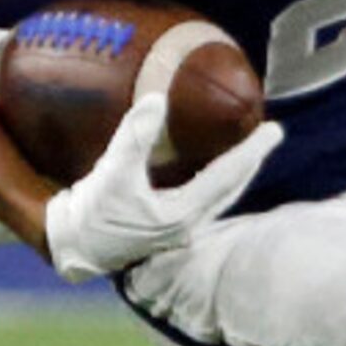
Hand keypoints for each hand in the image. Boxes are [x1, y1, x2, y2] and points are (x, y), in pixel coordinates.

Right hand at [40, 95, 281, 282]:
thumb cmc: (91, 214)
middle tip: (269, 136)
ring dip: (234, 174)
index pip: (228, 175)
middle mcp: (187, 225)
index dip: (252, 150)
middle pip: (230, 188)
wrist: (70, 247)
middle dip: (250, 161)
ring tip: (245, 154)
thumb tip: (156, 98)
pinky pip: (202, 201)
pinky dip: (214, 183)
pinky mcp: (164, 230)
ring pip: (218, 197)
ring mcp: (177, 231)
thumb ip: (134, 136)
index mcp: (183, 213)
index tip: (275, 129)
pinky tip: (207, 174)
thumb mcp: (112, 173)